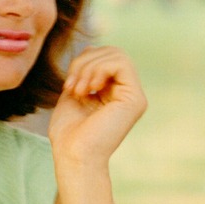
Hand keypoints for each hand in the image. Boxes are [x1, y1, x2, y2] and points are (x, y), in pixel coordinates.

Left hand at [49, 45, 146, 165]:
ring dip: (89, 66)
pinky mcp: (135, 99)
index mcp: (114, 92)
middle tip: (72, 86)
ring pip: (117, 54)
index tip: (68, 85)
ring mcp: (134, 96)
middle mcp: (128, 93)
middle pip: (112, 51)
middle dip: (85, 61)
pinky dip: (99, 69)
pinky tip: (89, 89)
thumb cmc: (69, 133)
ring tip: (78, 90)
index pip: (105, 56)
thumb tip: (90, 47)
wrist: (73, 155)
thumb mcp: (74, 92)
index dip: (83, 61)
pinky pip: (121, 63)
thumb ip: (84, 72)